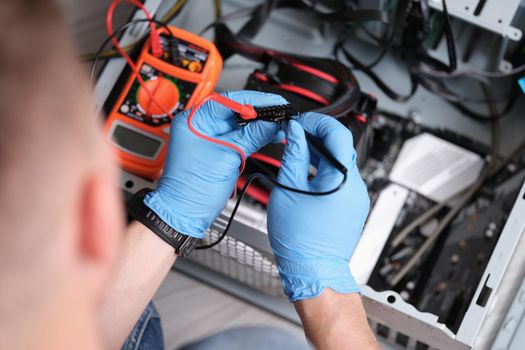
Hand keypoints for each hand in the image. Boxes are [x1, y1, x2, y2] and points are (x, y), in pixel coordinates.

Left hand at [144, 90, 286, 237]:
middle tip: (280, 113)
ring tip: (278, 126)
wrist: (185, 214)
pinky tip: (269, 136)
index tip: (274, 102)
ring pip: (240, 125)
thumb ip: (251, 137)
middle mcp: (200, 126)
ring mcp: (210, 139)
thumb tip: (271, 124)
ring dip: (260, 125)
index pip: (228, 100)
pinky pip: (239, 138)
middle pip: (235, 111)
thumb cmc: (191, 189)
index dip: (254, 100)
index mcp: (193, 120)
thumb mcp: (227, 157)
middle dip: (259, 112)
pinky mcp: (218, 151)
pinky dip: (254, 137)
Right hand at [267, 112, 369, 300]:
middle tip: (295, 135)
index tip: (300, 122)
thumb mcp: (288, 190)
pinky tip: (307, 173)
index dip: (317, 122)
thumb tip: (295, 133)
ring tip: (297, 153)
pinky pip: (342, 180)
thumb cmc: (300, 241)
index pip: (337, 134)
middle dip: (317, 137)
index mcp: (342, 179)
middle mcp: (356, 187)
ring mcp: (357, 198)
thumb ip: (293, 156)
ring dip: (320, 154)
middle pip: (341, 148)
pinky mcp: (353, 207)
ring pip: (341, 163)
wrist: (313, 271)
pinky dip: (325, 171)